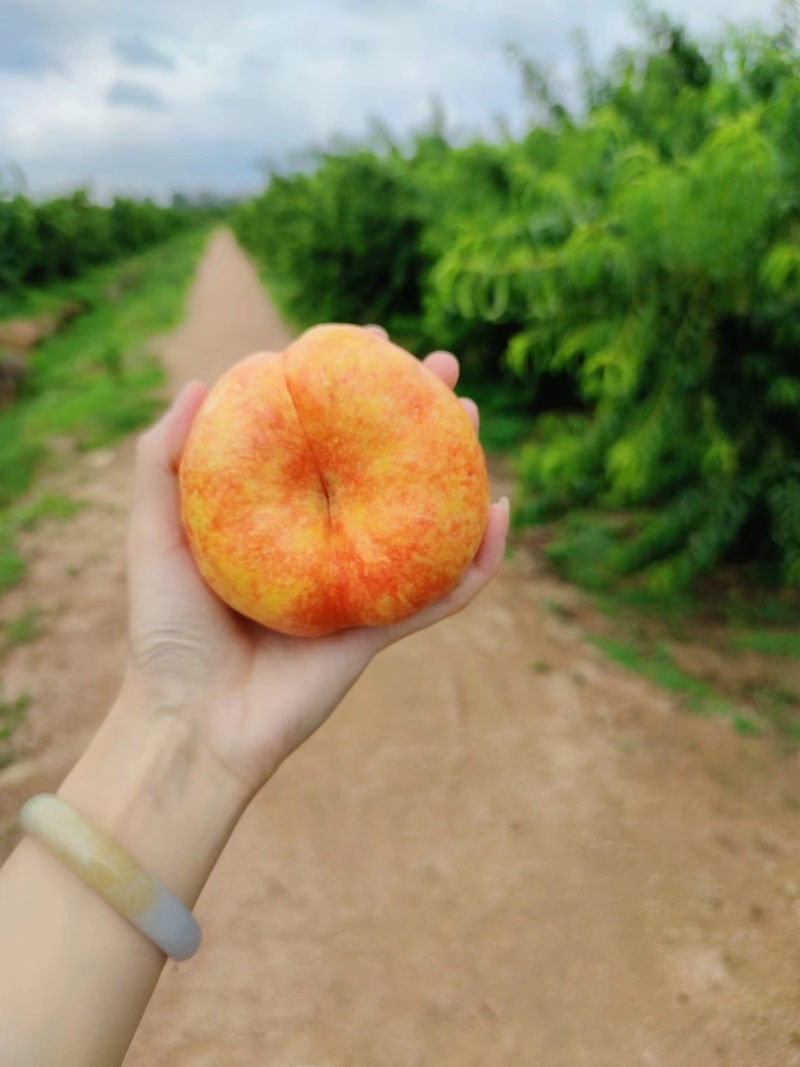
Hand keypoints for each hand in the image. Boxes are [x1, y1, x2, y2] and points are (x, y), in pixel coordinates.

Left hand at [125, 328, 508, 799]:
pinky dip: (480, 561)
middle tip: (444, 366)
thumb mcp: (153, 533)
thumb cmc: (165, 629)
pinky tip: (501, 515)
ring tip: (473, 416)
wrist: (190, 721)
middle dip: (418, 411)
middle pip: (383, 464)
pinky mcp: (379, 628)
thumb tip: (203, 380)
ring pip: (423, 517)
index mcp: (281, 513)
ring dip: (458, 466)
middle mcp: (326, 539)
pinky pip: (441, 592)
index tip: (372, 341)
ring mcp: (359, 582)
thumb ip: (163, 460)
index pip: (326, 435)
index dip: (352, 388)